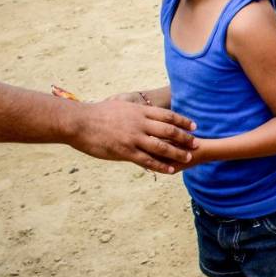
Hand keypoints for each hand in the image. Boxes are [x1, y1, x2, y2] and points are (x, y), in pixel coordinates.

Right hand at [68, 98, 197, 173]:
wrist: (79, 122)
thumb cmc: (98, 113)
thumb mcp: (121, 106)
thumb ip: (135, 112)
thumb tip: (144, 111)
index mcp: (140, 112)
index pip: (168, 116)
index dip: (182, 121)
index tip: (194, 125)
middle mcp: (140, 124)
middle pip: (169, 131)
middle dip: (185, 137)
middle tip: (196, 143)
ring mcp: (133, 138)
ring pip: (161, 146)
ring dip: (177, 153)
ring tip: (188, 158)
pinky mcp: (125, 151)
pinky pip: (147, 160)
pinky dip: (160, 165)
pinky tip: (170, 170)